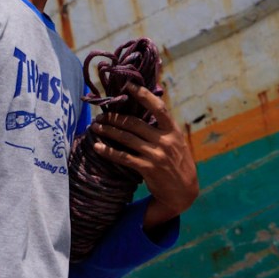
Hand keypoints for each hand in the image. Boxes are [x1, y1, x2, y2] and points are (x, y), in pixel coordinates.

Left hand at [90, 85, 198, 230]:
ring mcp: (156, 155)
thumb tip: (146, 108)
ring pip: (126, 138)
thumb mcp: (176, 142)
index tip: (128, 85)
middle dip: (114, 117)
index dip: (143, 94)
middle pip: (134, 123)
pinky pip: (123, 157)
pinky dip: (108, 151)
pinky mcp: (147, 168)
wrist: (183, 192)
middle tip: (100, 115)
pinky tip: (97, 146)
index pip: (158, 107)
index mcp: (173, 131)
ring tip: (95, 127)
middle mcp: (165, 140)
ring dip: (108, 131)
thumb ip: (163, 128)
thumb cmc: (177, 163)